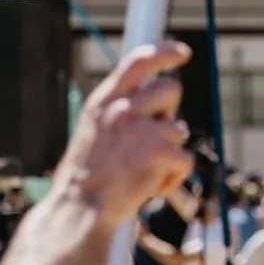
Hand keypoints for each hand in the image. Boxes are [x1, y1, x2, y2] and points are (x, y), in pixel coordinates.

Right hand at [57, 42, 194, 230]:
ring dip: (168, 151)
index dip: (165, 52)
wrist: (77, 212)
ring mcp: (142, 130)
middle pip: (171, 89)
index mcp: (103, 101)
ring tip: (140, 170)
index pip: (138, 61)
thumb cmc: (86, 176)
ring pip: (179, 129)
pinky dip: (174, 177)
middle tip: (149, 139)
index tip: (183, 52)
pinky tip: (151, 188)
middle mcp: (122, 109)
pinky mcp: (160, 153)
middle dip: (168, 112)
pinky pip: (185, 159)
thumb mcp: (93, 129)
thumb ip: (120, 108)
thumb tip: (157, 92)